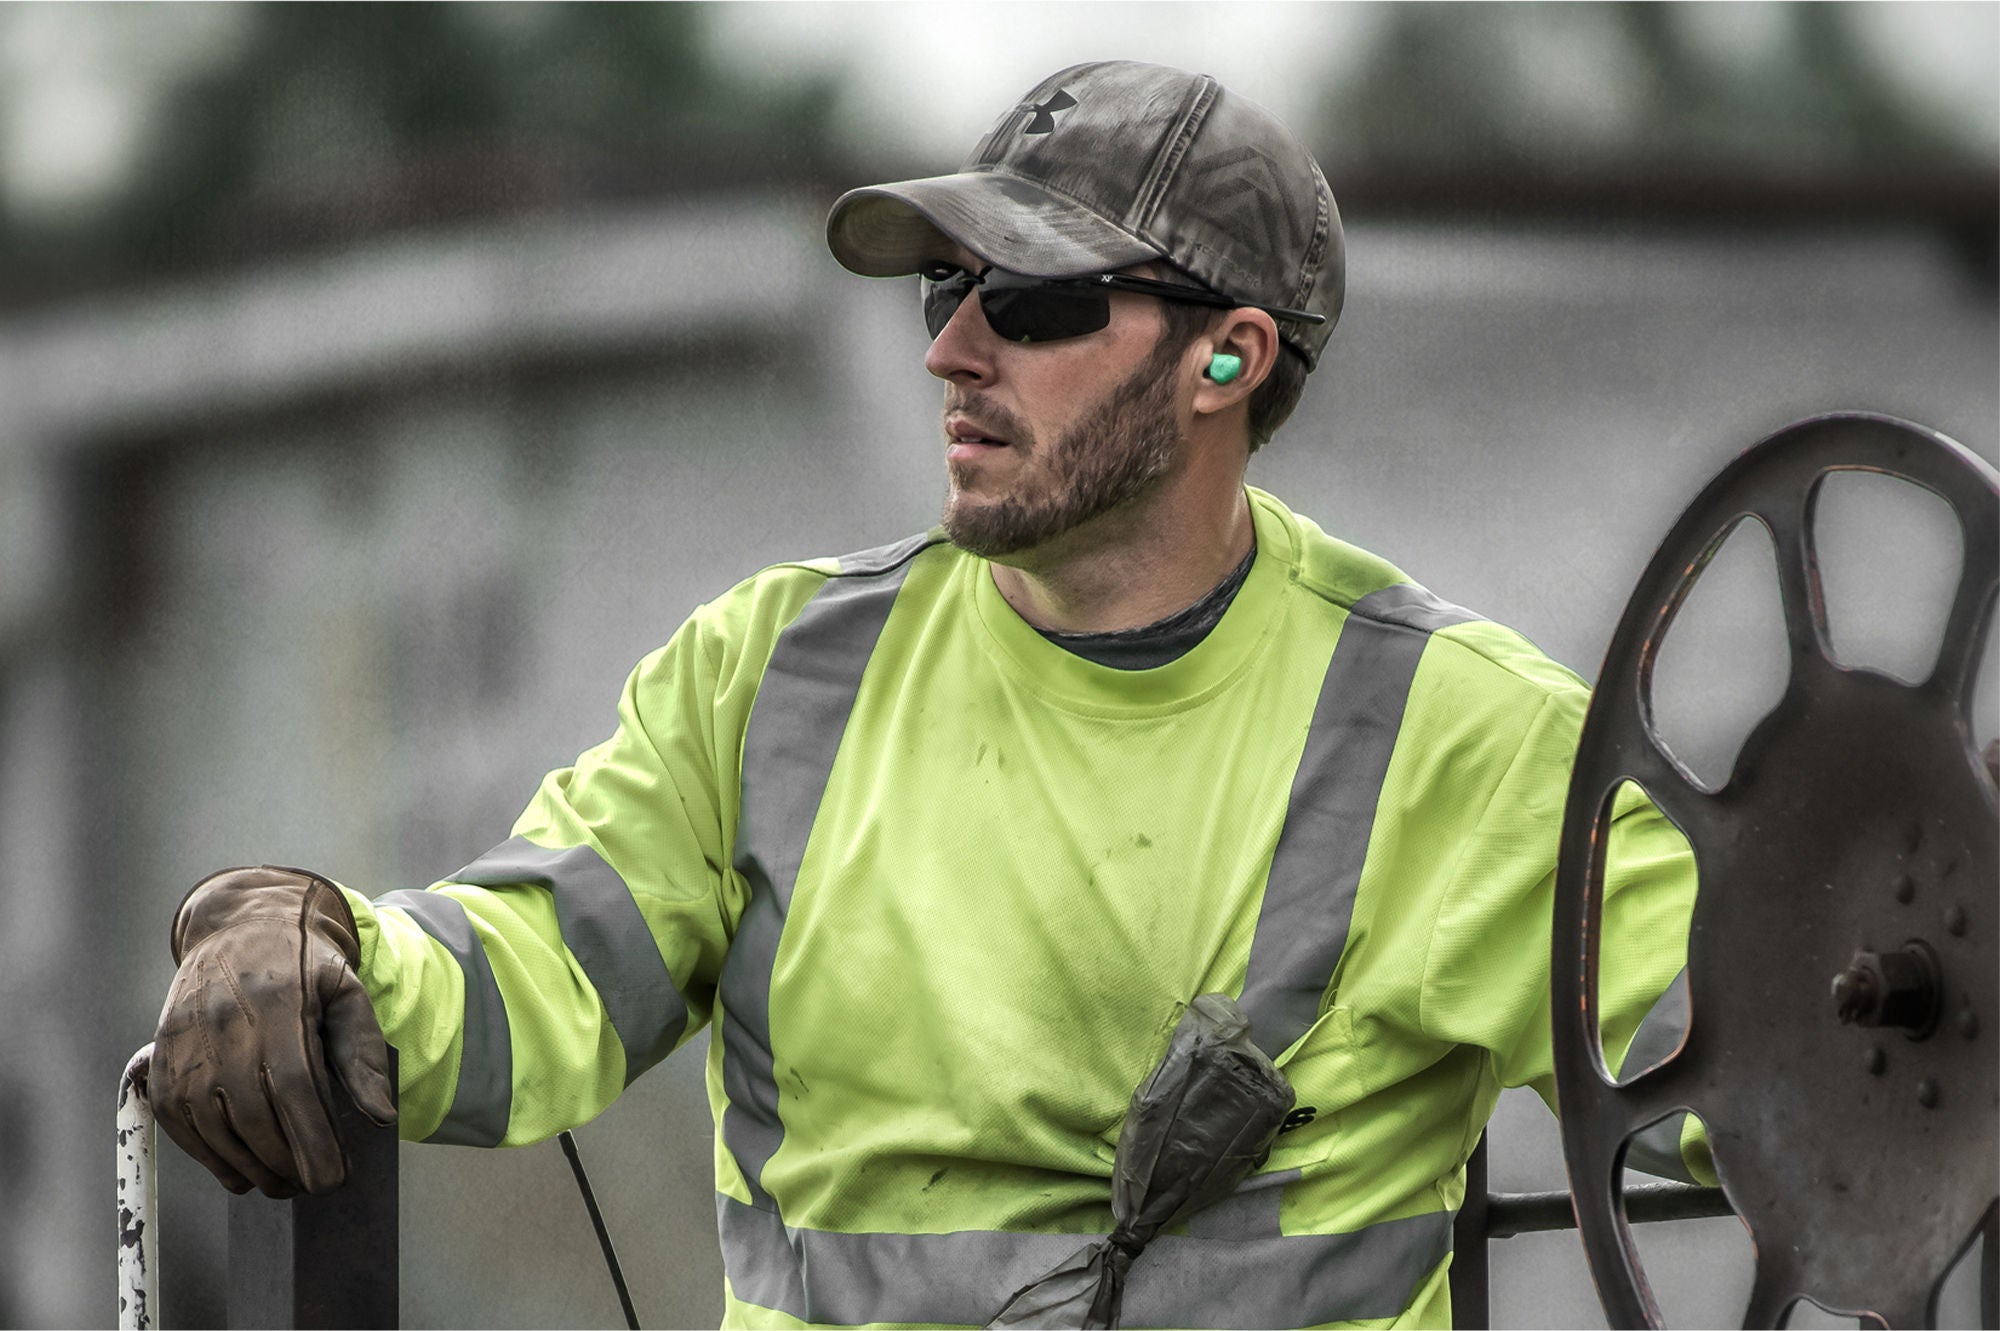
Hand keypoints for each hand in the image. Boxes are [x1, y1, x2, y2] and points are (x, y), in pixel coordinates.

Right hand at [149, 866, 396, 1195]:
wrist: (242, 927)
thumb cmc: (304, 966)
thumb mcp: (347, 992)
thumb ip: (363, 1052)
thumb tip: (381, 1116)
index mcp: (278, 1004)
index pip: (293, 1087)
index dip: (312, 1140)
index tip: (333, 1178)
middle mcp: (224, 1025)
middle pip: (253, 1116)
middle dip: (286, 1164)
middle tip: (311, 1185)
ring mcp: (185, 1045)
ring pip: (214, 1128)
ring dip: (249, 1168)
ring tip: (281, 1181)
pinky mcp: (160, 1061)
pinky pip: (180, 1124)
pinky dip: (210, 1156)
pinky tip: (240, 1167)